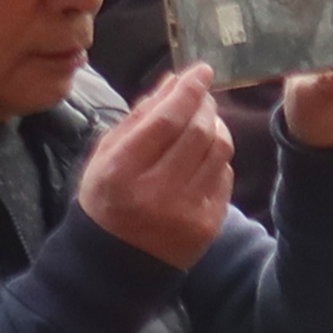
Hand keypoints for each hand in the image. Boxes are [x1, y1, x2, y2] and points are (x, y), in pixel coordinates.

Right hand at [73, 62, 240, 267]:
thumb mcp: (107, 153)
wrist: (117, 262)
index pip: (166, 118)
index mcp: (123, 169)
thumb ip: (140, 116)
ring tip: (203, 123)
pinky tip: (202, 159)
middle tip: (202, 95)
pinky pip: (225, 177)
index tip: (201, 70)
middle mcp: (157, 191)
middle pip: (199, 132)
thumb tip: (174, 82)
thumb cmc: (107, 197)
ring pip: (219, 151)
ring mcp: (187, 211)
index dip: (189, 89)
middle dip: (205, 105)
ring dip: (216, 128)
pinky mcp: (208, 225)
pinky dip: (217, 158)